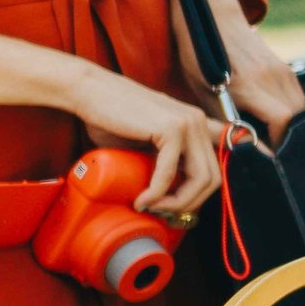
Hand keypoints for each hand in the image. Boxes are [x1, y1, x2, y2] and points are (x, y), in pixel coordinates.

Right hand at [67, 64, 227, 215]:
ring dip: (177, 202)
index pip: (216, 167)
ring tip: (152, 207)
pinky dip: (157, 192)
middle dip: (189, 203)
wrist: (88, 93)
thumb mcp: (148, 141)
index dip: (201, 193)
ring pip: (201, 178)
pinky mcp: (171, 128)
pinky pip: (171, 172)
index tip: (178, 208)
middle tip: (163, 213)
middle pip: (213, 178)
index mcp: (198, 125)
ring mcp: (188, 123)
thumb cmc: (111, 118)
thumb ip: (167, 158)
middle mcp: (199, 122)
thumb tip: (173, 192)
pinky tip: (143, 200)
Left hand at [178, 0, 304, 143]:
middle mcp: (272, 77)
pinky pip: (298, 99)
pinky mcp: (287, 69)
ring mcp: (283, 71)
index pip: (281, 122)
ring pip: (301, 111)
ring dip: (292, 128)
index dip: (279, 145)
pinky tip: (277, 124)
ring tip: (275, 142)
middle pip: (297, 120)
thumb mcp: (203, 90)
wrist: (213, 16)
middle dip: (288, 142)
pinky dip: (292, 115)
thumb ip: (225, 120)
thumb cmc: (199, 56)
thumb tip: (240, 150)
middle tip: (273, 157)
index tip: (269, 162)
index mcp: (249, 84)